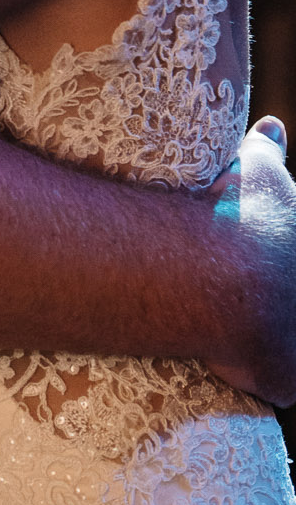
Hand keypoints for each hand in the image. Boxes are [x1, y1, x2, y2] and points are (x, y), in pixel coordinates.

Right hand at [206, 116, 295, 404]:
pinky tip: (230, 358)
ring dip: (272, 338)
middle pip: (291, 299)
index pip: (293, 256)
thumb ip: (270, 151)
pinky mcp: (285, 379)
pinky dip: (256, 372)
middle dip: (280, 294)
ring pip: (291, 345)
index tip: (262, 254)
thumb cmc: (240, 216)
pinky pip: (275, 381)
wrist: (218, 274)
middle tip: (250, 289)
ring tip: (239, 325)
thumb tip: (272, 123)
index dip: (282, 256)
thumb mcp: (258, 173)